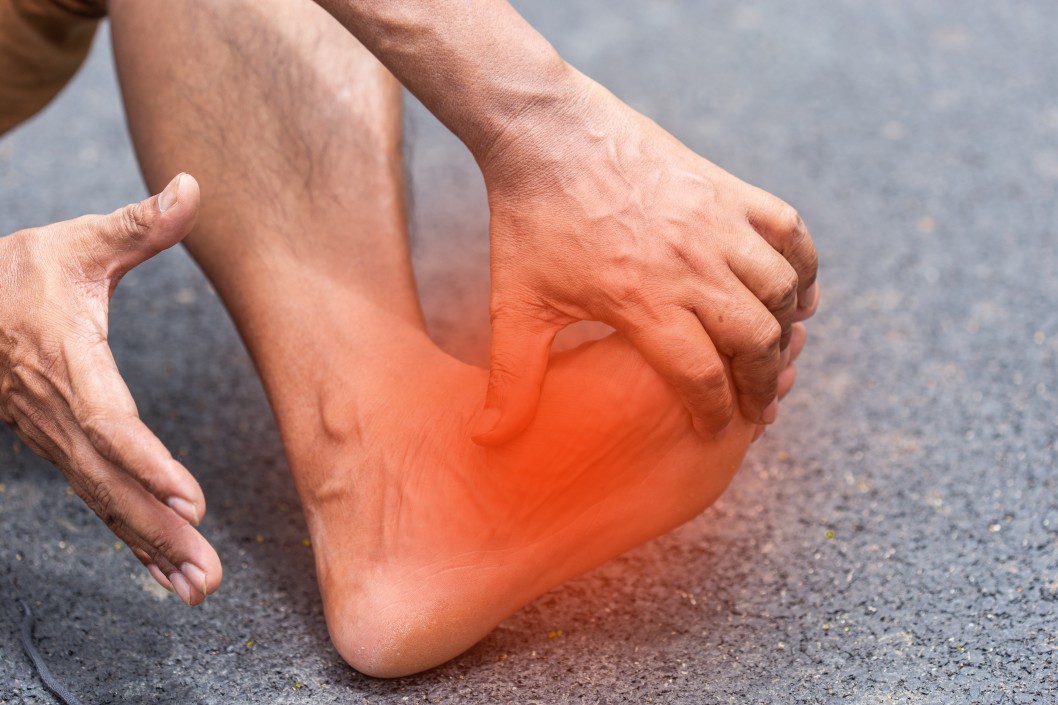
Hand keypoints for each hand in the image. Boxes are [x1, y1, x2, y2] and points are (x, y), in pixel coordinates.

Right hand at [0, 174, 220, 604]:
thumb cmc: (21, 273)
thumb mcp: (79, 241)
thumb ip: (139, 225)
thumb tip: (193, 187)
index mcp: (68, 360)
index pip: (109, 420)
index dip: (146, 460)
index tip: (187, 497)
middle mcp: (61, 412)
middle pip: (113, 480)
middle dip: (160, 529)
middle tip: (206, 573)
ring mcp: (58, 439)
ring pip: (107, 502)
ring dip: (152, 548)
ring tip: (198, 589)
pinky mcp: (64, 452)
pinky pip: (100, 504)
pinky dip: (134, 542)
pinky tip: (167, 576)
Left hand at [471, 75, 818, 443]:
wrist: (547, 132)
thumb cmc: (529, 221)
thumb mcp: (515, 305)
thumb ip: (512, 378)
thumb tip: (487, 440)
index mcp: (641, 300)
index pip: (704, 377)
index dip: (718, 414)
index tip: (718, 430)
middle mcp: (689, 265)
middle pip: (756, 341)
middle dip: (764, 385)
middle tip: (760, 406)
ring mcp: (714, 222)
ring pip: (782, 290)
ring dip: (787, 330)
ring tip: (776, 353)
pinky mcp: (726, 188)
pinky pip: (790, 231)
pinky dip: (804, 266)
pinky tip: (796, 292)